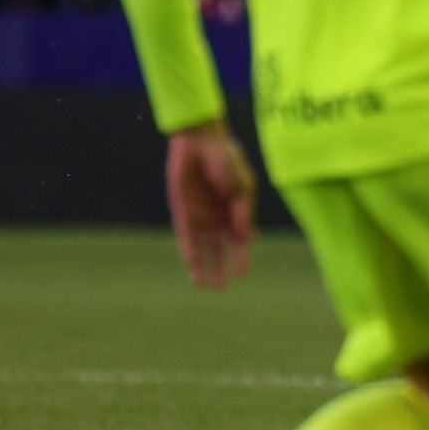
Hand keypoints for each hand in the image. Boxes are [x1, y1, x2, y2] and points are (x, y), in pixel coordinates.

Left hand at [165, 121, 255, 288]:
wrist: (200, 141)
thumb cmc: (227, 160)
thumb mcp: (241, 188)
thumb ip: (242, 213)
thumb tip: (246, 238)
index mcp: (236, 210)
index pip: (240, 239)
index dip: (242, 256)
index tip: (243, 274)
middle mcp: (217, 216)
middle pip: (220, 248)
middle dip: (221, 267)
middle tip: (221, 288)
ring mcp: (200, 214)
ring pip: (202, 247)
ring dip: (203, 265)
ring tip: (205, 286)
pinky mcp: (182, 210)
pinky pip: (185, 235)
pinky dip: (189, 250)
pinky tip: (191, 265)